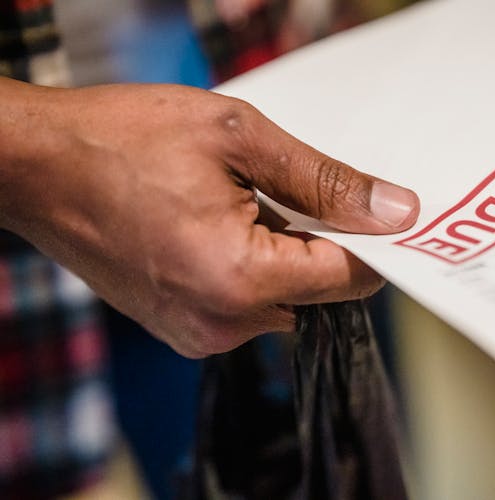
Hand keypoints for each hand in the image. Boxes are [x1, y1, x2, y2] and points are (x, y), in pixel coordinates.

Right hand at [0, 79, 418, 356]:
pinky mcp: (182, 329)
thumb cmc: (122, 139)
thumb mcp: (239, 137)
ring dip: (287, 253)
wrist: (35, 165)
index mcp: (239, 278)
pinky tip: (227, 223)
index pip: (348, 277)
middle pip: (318, 292)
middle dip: (325, 243)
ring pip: (285, 299)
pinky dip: (255, 267)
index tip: (384, 211)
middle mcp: (221, 324)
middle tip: (300, 188)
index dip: (375, 242)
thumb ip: (325, 182)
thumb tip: (396, 210)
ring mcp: (197, 334)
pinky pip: (247, 304)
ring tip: (248, 199)